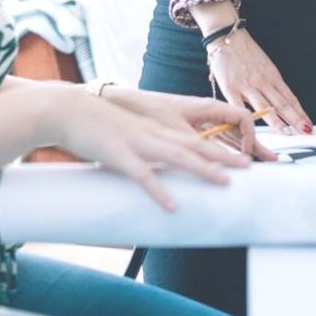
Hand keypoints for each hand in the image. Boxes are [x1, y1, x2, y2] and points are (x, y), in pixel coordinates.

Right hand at [43, 86, 256, 211]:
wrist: (68, 110)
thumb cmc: (97, 125)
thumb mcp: (129, 135)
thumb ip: (145, 150)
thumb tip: (158, 171)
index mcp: (157, 129)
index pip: (195, 139)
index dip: (220, 148)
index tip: (241, 159)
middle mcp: (154, 133)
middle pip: (195, 145)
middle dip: (223, 156)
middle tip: (247, 167)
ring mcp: (138, 143)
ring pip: (177, 156)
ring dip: (202, 168)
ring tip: (224, 182)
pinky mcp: (119, 155)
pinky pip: (143, 175)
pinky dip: (159, 190)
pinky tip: (172, 205)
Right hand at [207, 29, 312, 136]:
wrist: (226, 36)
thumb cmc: (245, 51)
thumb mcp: (264, 65)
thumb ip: (269, 83)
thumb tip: (278, 102)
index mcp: (272, 75)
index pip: (290, 98)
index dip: (300, 112)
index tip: (308, 124)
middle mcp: (263, 81)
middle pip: (282, 104)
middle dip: (296, 119)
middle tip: (306, 131)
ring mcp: (247, 85)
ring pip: (265, 107)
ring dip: (277, 122)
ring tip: (288, 133)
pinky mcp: (230, 88)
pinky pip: (240, 107)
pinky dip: (247, 119)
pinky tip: (253, 128)